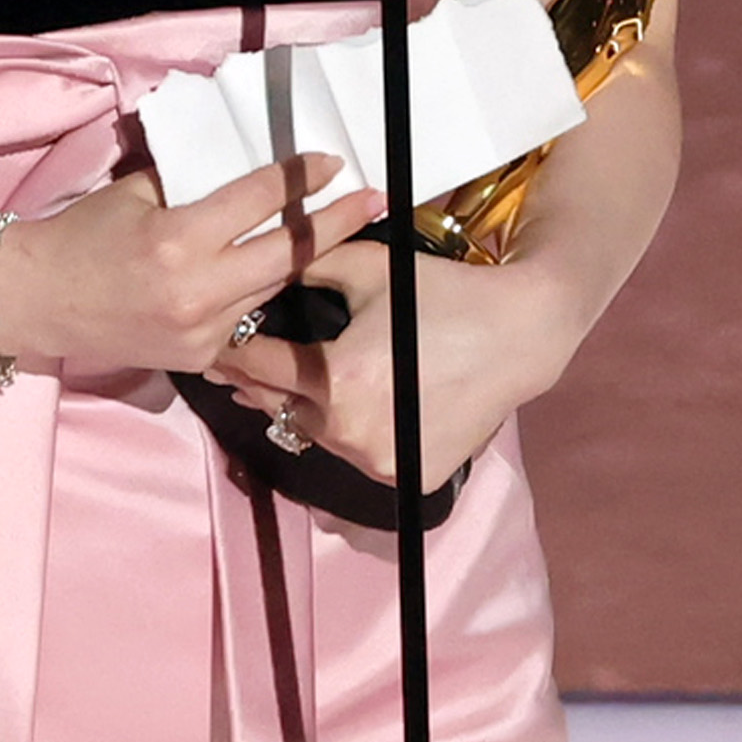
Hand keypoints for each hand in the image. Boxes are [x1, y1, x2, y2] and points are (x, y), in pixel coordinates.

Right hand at [0, 153, 376, 379]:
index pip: (258, 201)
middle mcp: (197, 290)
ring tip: (334, 232)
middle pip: (287, 253)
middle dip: (335, 223)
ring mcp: (200, 331)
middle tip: (373, 200)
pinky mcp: (197, 358)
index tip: (330, 162)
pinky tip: (263, 277)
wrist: (35, 302)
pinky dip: (253, 295)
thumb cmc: (80, 236)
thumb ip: (192, 183)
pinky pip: (244, 321)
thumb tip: (244, 167)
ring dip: (298, 259)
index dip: (300, 178)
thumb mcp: (136, 193)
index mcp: (179, 239)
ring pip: (270, 289)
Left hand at [208, 232, 570, 489]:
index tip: (221, 343)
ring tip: (297, 386)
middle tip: (242, 368)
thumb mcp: (367, 268)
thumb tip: (260, 262)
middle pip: (278, 408)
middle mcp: (350, 431)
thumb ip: (305, 263)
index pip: (258, 367)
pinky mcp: (403, 479)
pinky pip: (358, 457)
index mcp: (334, 379)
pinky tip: (357, 408)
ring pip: (315, 437)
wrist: (520, 334)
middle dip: (260, 383)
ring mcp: (378, 461)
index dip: (235, 351)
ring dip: (307, 411)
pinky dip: (353, 435)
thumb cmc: (442, 295)